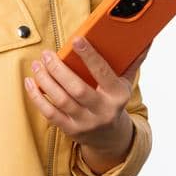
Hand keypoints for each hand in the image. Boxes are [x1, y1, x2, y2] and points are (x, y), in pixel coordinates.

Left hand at [23, 38, 150, 157]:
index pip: (103, 73)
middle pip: (77, 89)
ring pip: (61, 100)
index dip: (90, 56)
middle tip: (46, 54)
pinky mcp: (70, 130)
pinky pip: (49, 113)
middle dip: (58, 69)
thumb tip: (145, 39)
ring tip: (37, 64)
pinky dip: (37, 96)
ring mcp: (86, 122)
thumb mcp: (125, 83)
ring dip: (45, 80)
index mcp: (118, 95)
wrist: (111, 136)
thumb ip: (131, 61)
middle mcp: (103, 110)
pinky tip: (30, 81)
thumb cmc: (114, 101)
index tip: (76, 39)